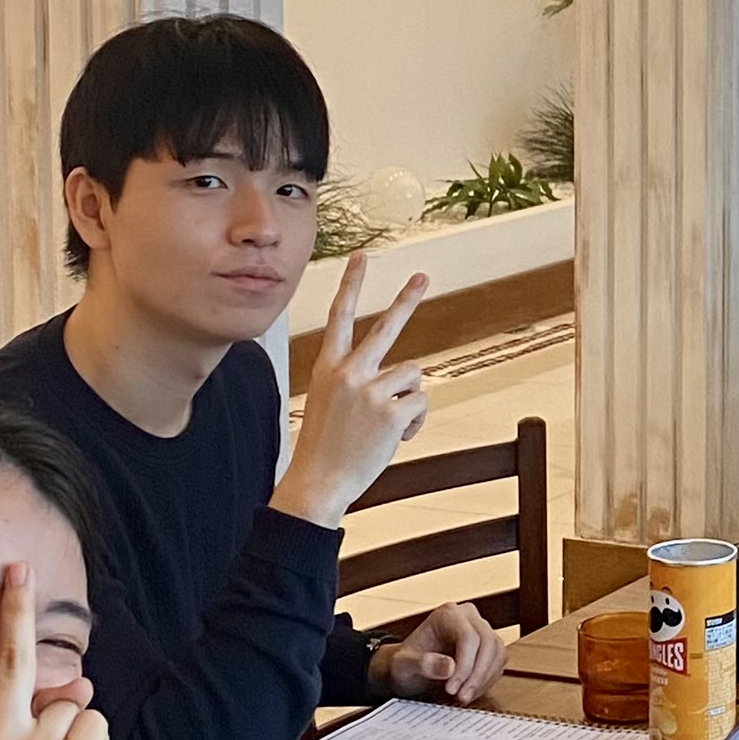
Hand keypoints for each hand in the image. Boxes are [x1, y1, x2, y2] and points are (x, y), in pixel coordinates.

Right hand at [274, 255, 429, 528]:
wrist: (316, 482)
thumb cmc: (324, 448)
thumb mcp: (328, 403)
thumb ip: (357, 381)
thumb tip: (403, 375)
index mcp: (328, 367)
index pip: (340, 317)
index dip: (351, 285)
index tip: (362, 257)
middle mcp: (349, 372)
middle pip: (386, 328)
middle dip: (406, 301)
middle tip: (422, 277)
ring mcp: (371, 390)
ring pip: (413, 374)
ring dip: (409, 397)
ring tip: (387, 423)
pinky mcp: (391, 412)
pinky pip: (421, 403)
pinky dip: (415, 421)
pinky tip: (395, 437)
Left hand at [371, 601, 505, 703]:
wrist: (408, 669)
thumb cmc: (405, 664)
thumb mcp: (404, 666)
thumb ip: (422, 664)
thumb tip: (449, 667)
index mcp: (447, 614)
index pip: (468, 637)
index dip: (465, 666)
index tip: (452, 688)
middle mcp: (468, 618)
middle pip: (488, 644)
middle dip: (477, 675)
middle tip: (461, 696)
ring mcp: (481, 631)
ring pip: (497, 654)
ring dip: (484, 679)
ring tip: (464, 696)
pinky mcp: (488, 647)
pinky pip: (498, 663)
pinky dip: (487, 681)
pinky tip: (470, 691)